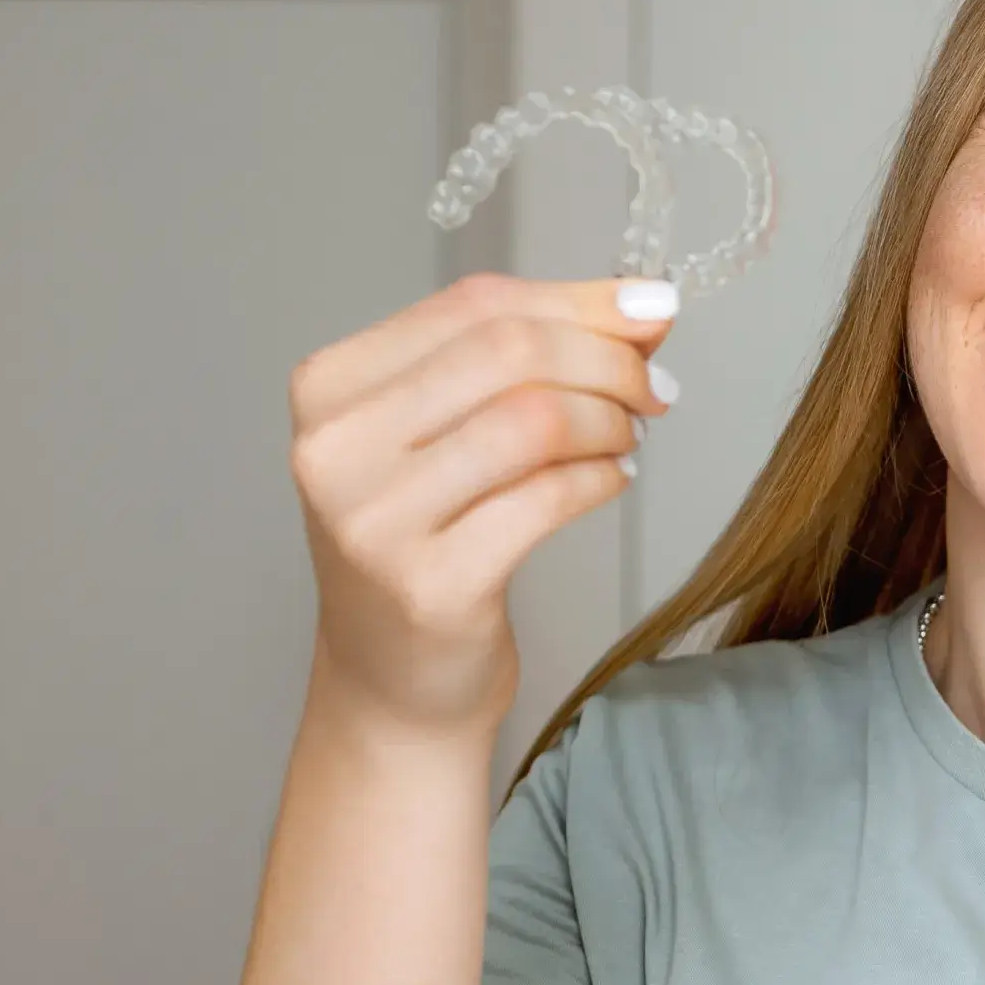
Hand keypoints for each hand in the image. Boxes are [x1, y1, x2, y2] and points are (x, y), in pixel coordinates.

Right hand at [287, 269, 677, 738]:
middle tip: (653, 384)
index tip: (650, 310)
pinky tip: (612, 480)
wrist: (393, 683)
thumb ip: (527, 362)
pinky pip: (546, 499)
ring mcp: (376, 519)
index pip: (474, 306)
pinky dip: (600, 479)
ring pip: (533, 420)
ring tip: (629, 437)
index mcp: (331, 386)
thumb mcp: (450, 436)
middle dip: (605, 359)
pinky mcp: (432, 584)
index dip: (579, 300)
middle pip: (508, 353)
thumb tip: (642, 305)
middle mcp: (338, 447)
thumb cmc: (427, 548)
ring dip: (609, 421)